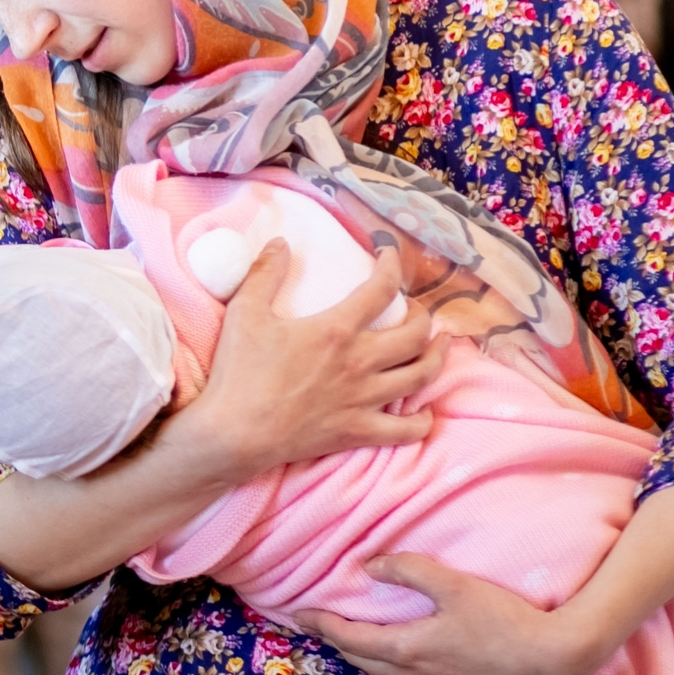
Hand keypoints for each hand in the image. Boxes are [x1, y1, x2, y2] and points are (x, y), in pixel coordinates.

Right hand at [180, 242, 446, 481]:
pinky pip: (406, 430)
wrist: (235, 432)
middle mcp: (360, 363)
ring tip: (439, 346)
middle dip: (423, 317)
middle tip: (416, 310)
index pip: (380, 289)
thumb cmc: (239, 372)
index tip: (388, 255)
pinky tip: (422, 412)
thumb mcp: (244, 311)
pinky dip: (421, 421)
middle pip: (415, 335)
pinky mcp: (359, 431)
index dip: (391, 266)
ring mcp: (364, 400)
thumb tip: (281, 242)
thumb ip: (264, 272)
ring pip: (421, 377)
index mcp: (336, 330)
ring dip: (436, 358)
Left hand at [297, 553, 605, 674]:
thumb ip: (406, 569)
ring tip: (349, 639)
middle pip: (360, 660)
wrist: (554, 661)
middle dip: (336, 641)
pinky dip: (390, 672)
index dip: (320, 624)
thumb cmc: (504, 619)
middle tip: (318, 624)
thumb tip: (367, 565)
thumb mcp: (453, 584)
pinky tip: (396, 662)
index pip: (347, 639)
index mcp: (405, 651)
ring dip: (362, 658)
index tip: (300, 613)